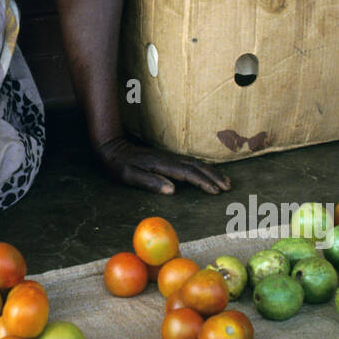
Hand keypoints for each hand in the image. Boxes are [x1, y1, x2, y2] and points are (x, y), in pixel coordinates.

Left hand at [93, 135, 230, 194]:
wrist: (110, 146)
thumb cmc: (117, 165)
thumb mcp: (129, 176)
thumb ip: (150, 182)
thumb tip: (172, 190)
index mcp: (160, 164)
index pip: (187, 173)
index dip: (203, 182)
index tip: (215, 192)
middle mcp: (167, 158)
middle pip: (196, 166)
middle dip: (213, 177)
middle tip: (228, 188)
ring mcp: (168, 156)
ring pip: (195, 163)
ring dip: (211, 172)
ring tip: (225, 181)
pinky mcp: (167, 157)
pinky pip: (190, 162)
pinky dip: (203, 168)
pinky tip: (208, 173)